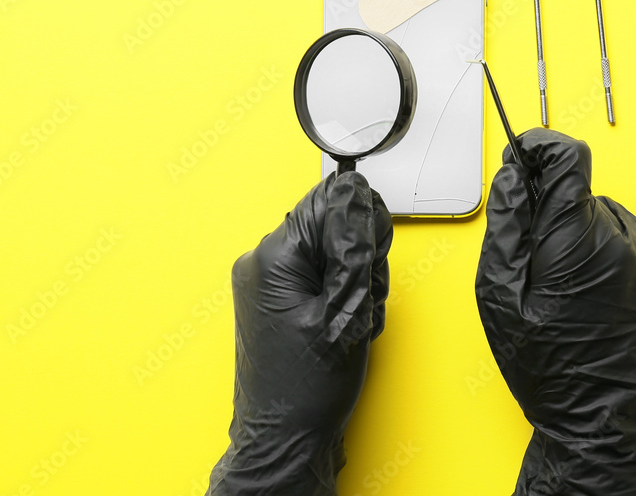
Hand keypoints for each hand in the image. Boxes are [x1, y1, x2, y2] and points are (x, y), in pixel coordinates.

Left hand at [208, 171, 390, 495]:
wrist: (284, 437)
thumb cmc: (307, 388)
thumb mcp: (344, 310)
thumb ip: (352, 249)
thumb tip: (357, 199)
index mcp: (272, 258)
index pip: (326, 201)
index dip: (362, 223)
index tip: (373, 252)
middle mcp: (261, 262)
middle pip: (330, 225)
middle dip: (359, 258)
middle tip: (362, 300)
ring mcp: (266, 281)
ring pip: (330, 250)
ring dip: (354, 280)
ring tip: (354, 320)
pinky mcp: (277, 297)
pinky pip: (319, 273)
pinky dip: (341, 293)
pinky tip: (346, 324)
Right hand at [476, 129, 635, 494]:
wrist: (601, 414)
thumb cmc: (547, 363)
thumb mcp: (501, 292)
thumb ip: (508, 221)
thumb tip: (515, 171)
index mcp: (578, 239)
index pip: (568, 156)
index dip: (540, 149)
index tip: (524, 158)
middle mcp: (622, 238)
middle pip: (579, 190)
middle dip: (551, 210)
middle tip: (534, 260)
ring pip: (601, 214)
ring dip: (579, 232)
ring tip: (565, 285)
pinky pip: (624, 236)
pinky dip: (603, 249)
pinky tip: (590, 290)